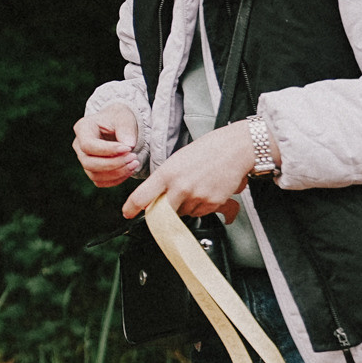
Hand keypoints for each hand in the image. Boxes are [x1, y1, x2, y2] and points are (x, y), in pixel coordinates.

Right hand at [72, 104, 142, 187]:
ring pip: (94, 175)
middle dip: (113, 164)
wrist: (119, 126)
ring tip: (134, 163)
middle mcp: (78, 145)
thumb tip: (129, 145)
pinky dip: (116, 180)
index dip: (107, 150)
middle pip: (89, 163)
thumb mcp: (124, 117)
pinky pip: (100, 182)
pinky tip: (130, 170)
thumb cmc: (119, 119)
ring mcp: (84, 159)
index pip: (88, 145)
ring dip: (117, 173)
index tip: (128, 148)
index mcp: (83, 128)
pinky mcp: (92, 170)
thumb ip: (126, 129)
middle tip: (133, 157)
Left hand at [125, 120, 264, 219]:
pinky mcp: (212, 203)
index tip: (127, 213)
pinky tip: (205, 190)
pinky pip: (199, 213)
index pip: (142, 196)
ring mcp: (197, 196)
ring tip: (194, 187)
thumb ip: (164, 180)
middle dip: (162, 212)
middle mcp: (180, 187)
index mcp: (167, 173)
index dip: (131, 208)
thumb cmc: (205, 151)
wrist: (234, 149)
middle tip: (169, 201)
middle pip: (162, 213)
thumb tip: (153, 199)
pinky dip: (199, 206)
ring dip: (184, 207)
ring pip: (183, 213)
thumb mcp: (176, 161)